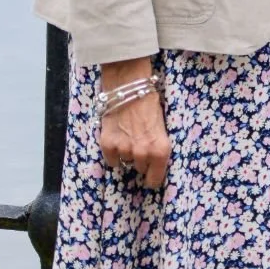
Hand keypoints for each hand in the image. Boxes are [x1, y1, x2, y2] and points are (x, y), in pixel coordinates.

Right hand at [98, 57, 171, 189]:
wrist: (129, 87)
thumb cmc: (150, 104)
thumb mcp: (162, 128)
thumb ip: (157, 148)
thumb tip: (154, 163)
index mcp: (160, 151)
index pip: (155, 180)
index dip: (152, 178)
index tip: (150, 175)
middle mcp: (143, 154)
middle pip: (140, 169)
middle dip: (140, 160)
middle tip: (139, 142)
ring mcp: (124, 150)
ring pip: (125, 163)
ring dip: (126, 153)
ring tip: (128, 135)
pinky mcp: (107, 145)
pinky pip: (111, 160)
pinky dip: (113, 152)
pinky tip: (117, 138)